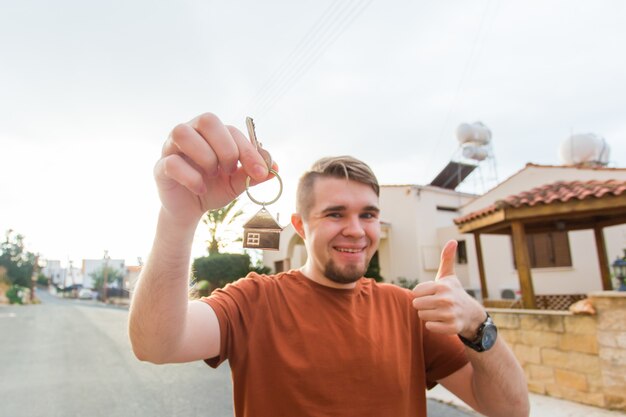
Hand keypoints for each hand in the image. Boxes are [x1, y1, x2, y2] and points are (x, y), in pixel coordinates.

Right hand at [154, 113, 272, 225]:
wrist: (191, 210)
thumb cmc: (214, 187)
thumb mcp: (238, 182)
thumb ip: (254, 173)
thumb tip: (275, 167)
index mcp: (212, 132)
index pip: (231, 130)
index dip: (249, 151)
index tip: (260, 172)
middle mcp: (191, 133)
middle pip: (206, 119)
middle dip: (225, 147)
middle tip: (230, 170)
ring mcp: (171, 147)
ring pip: (183, 132)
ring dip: (205, 156)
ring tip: (212, 175)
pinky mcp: (160, 166)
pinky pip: (172, 162)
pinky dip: (191, 177)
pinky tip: (200, 189)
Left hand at [412, 240, 485, 338]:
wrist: (471, 314)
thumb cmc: (454, 292)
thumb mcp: (449, 275)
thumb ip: (446, 258)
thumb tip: (452, 240)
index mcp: (442, 286)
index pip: (415, 292)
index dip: (421, 294)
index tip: (432, 293)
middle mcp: (445, 300)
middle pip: (416, 305)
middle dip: (423, 305)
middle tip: (435, 304)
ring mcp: (449, 314)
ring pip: (422, 316)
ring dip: (428, 315)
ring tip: (439, 311)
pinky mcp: (451, 327)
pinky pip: (429, 327)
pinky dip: (434, 325)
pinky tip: (443, 321)